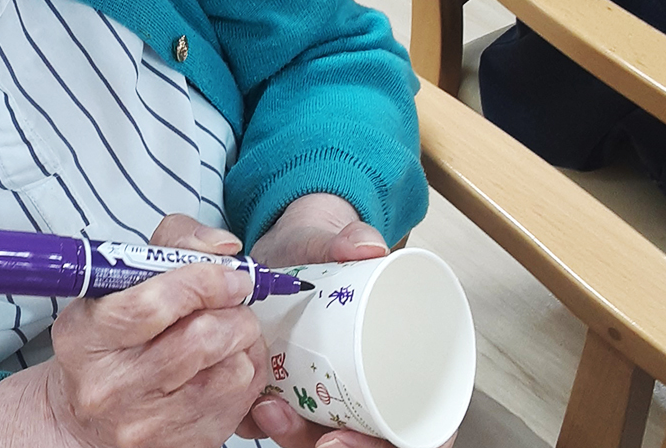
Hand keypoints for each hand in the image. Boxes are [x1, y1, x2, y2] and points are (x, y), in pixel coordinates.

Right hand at [0, 215, 267, 447]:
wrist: (83, 420)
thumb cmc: (106, 339)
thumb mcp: (118, 282)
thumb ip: (172, 245)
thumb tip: (225, 247)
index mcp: (85, 336)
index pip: (154, 304)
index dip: (205, 282)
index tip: (230, 274)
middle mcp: (111, 387)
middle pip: (202, 339)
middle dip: (234, 311)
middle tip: (234, 301)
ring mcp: (147, 425)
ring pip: (233, 370)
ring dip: (244, 341)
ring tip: (229, 331)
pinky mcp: (182, 445)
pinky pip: (242, 401)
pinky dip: (247, 371)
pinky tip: (227, 362)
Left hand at [242, 194, 455, 447]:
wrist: (286, 242)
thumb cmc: (323, 248)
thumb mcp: (335, 239)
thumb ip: (352, 238)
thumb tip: (368, 247)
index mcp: (400, 364)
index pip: (413, 430)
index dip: (388, 446)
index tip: (349, 439)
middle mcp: (365, 386)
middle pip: (364, 440)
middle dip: (329, 447)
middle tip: (305, 433)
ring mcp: (326, 392)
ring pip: (319, 438)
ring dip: (294, 439)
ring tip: (270, 411)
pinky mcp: (291, 388)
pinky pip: (284, 424)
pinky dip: (267, 425)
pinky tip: (252, 410)